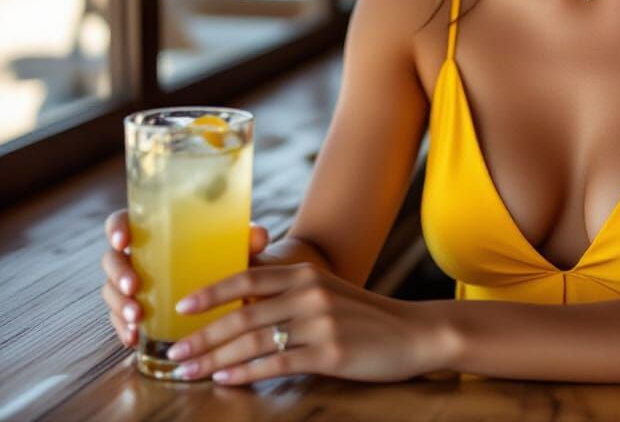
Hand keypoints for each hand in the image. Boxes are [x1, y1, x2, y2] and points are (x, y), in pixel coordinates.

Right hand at [101, 208, 269, 348]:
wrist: (235, 286)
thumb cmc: (230, 256)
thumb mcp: (238, 247)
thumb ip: (247, 239)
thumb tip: (259, 235)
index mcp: (156, 229)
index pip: (125, 221)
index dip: (117, 228)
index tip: (123, 240)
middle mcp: (140, 255)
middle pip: (112, 259)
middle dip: (118, 274)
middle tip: (133, 287)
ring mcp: (134, 283)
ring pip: (112, 291)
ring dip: (118, 305)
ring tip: (137, 319)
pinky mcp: (136, 309)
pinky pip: (120, 318)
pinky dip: (123, 328)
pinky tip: (133, 338)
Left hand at [161, 262, 452, 384]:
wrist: (412, 332)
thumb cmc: (363, 315)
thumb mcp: (326, 291)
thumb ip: (289, 293)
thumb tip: (241, 301)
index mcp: (305, 274)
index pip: (247, 277)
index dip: (212, 291)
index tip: (182, 305)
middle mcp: (309, 293)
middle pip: (243, 312)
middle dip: (203, 333)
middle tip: (174, 349)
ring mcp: (319, 323)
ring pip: (253, 339)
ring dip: (215, 356)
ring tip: (188, 369)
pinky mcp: (329, 353)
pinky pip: (277, 363)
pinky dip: (246, 371)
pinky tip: (225, 378)